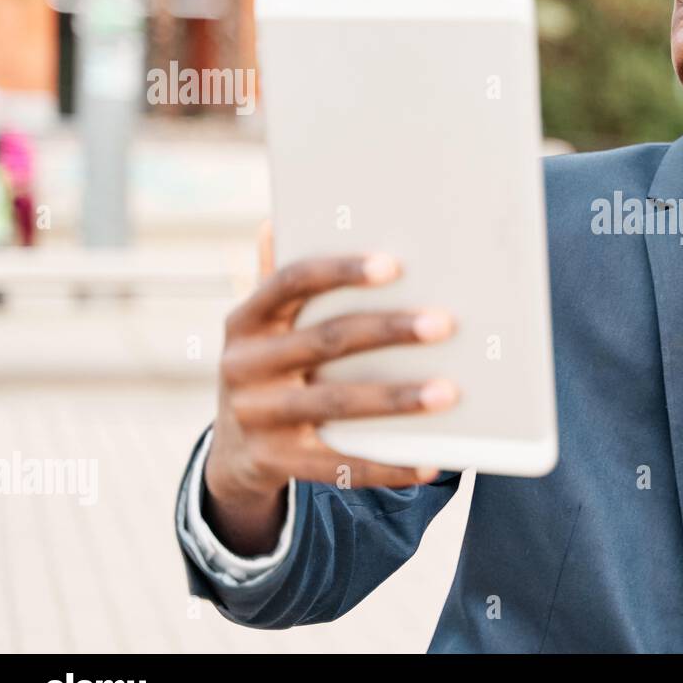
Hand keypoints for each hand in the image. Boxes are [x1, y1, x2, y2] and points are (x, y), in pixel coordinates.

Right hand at [202, 220, 458, 554]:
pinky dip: (387, 464)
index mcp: (246, 319)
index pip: (290, 282)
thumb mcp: (266, 325)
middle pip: (325, 340)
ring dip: (397, 399)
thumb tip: (282, 217)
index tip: (393, 265)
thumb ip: (281, 278)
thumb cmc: (272, 367)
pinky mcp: (274, 463)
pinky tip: (431, 460)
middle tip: (446, 323)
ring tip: (449, 391)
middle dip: (389, 330)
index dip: (340, 271)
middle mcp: (243, 365)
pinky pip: (338, 465)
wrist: (234, 453)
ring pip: (336, 404)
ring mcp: (256, 417)